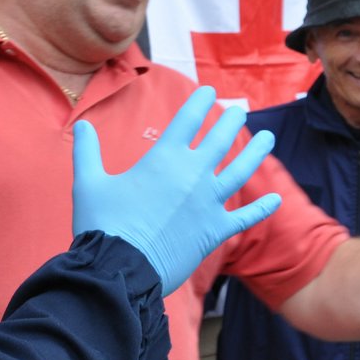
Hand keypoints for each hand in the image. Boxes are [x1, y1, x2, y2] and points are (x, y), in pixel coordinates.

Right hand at [71, 86, 281, 294]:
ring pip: (240, 171)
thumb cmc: (103, 223)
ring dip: (255, 152)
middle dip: (230, 121)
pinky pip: (245, 217)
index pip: (188, 120)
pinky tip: (277, 200)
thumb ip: (88, 151)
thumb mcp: (88, 182)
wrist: (121, 268)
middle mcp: (192, 175)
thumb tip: (83, 125)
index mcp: (163, 158)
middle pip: (219, 140)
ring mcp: (208, 203)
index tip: (208, 92)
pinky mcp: (215, 231)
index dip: (199, 102)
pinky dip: (262, 208)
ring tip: (268, 137)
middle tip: (238, 110)